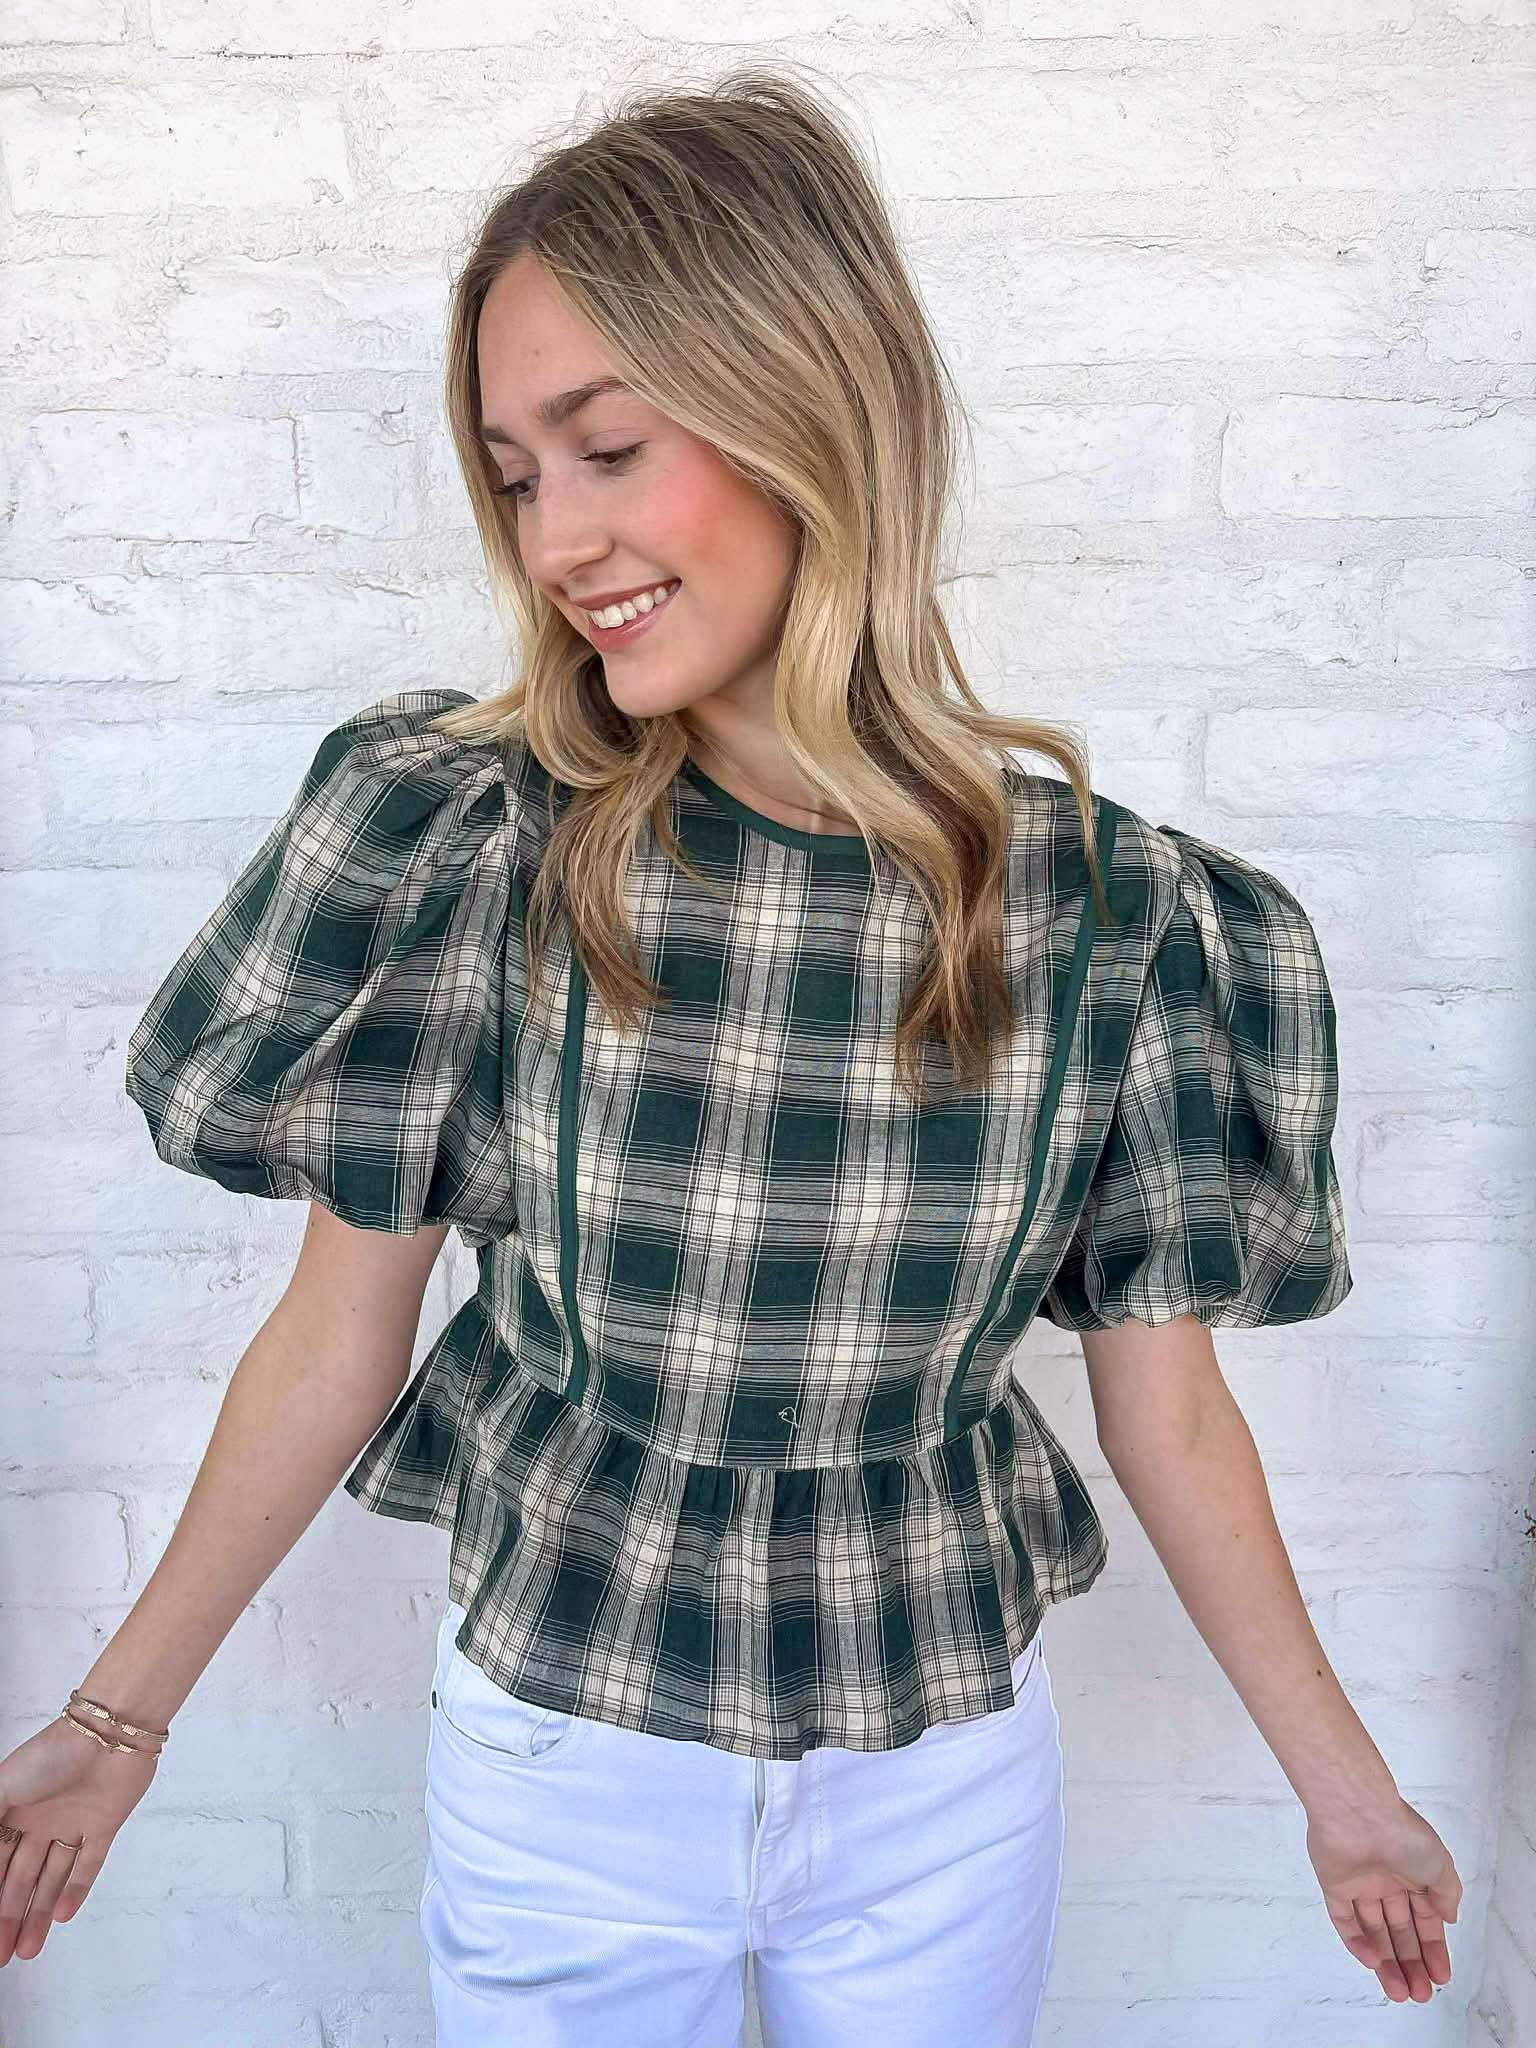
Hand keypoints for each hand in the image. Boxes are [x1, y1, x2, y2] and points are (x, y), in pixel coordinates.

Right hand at [0, 1714, 161, 1965]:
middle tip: (2, 1955)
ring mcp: (72, 1823)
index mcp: (12, 1810)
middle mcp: (40, 1820)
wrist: (110, 1732)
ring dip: (39, 1913)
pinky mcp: (103, 1825)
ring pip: (52, 1877)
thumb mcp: (3, 1788)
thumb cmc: (52, 1754)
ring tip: (27, 1951)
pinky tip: (62, 1916)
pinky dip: (76, 1889)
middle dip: (9, 1917)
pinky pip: (88, 1863)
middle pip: (21, 1878)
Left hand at [1305, 1791, 1460, 2002]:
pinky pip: (1344, 1919)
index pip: (1425, 1921)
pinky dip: (1357, 1942)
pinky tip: (1373, 1962)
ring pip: (1373, 1931)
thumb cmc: (1402, 1834)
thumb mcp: (1439, 1864)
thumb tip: (1449, 1918)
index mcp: (1413, 1875)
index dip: (1433, 1950)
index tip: (1441, 1977)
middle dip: (1411, 1963)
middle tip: (1420, 1994)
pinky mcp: (1333, 1885)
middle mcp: (1387, 1881)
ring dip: (1386, 1962)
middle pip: (1399, 1931)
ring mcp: (1359, 1884)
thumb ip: (1446, 1894)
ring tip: (1400, 1992)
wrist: (1358, 1812)